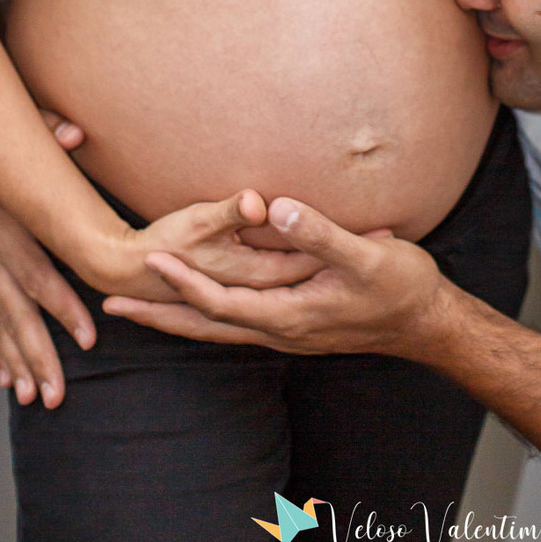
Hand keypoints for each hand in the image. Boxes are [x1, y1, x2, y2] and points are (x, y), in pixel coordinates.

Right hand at [0, 115, 94, 408]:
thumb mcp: (23, 132)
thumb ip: (51, 133)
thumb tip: (76, 133)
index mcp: (6, 229)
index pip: (38, 274)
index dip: (63, 307)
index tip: (88, 337)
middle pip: (16, 315)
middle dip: (38, 357)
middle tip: (57, 396)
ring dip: (17, 364)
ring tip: (36, 399)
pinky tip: (8, 378)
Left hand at [104, 197, 444, 357]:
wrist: (428, 323)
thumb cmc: (402, 286)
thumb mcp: (366, 253)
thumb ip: (318, 232)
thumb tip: (273, 207)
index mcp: (291, 315)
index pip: (221, 302)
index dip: (184, 282)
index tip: (151, 262)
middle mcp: (282, 332)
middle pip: (206, 326)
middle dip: (159, 315)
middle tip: (111, 308)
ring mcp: (288, 334)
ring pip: (220, 329)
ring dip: (178, 318)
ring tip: (140, 310)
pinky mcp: (297, 327)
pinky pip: (239, 325)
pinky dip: (209, 315)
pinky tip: (202, 306)